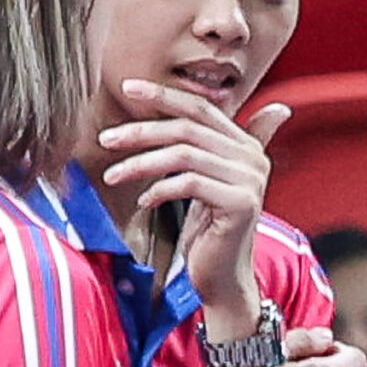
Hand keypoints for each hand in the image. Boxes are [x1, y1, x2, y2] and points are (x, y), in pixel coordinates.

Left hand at [97, 83, 287, 324]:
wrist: (223, 278)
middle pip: (188, 128)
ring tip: (114, 175)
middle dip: (141, 131)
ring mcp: (250, 181)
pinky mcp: (240, 203)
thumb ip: (211, 148)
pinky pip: (188, 183)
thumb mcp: (207, 182)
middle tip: (106, 139)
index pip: (201, 109)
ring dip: (141, 163)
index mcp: (246, 147)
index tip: (128, 87)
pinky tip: (144, 201)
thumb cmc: (209, 232)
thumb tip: (260, 112)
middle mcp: (253, 159)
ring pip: (184, 154)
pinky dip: (158, 190)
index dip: (164, 95)